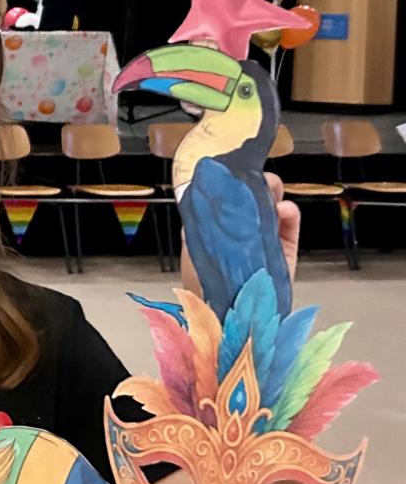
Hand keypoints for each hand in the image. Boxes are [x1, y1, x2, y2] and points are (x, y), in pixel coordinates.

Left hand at [178, 170, 299, 294]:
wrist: (228, 316)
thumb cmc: (203, 282)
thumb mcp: (193, 243)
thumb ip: (200, 218)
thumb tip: (204, 190)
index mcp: (218, 227)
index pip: (228, 197)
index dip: (233, 182)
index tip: (236, 167)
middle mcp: (241, 232)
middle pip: (252, 199)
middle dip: (255, 183)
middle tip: (256, 176)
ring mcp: (264, 241)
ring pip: (273, 208)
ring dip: (273, 193)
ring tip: (271, 188)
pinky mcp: (284, 253)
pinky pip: (290, 228)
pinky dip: (290, 214)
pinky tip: (284, 209)